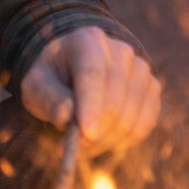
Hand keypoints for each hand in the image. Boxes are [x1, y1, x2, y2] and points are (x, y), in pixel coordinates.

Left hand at [21, 26, 160, 156]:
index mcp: (88, 40)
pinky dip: (121, 142)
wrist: (73, 71)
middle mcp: (121, 51)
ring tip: (79, 143)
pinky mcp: (152, 90)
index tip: (86, 135)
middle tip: (68, 148)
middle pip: (114, 102)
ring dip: (104, 141)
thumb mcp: (36, 84)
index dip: (91, 106)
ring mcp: (141, 70)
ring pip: (129, 119)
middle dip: (93, 133)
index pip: (93, 74)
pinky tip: (101, 139)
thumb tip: (66, 116)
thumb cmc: (52, 77)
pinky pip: (142, 127)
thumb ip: (48, 98)